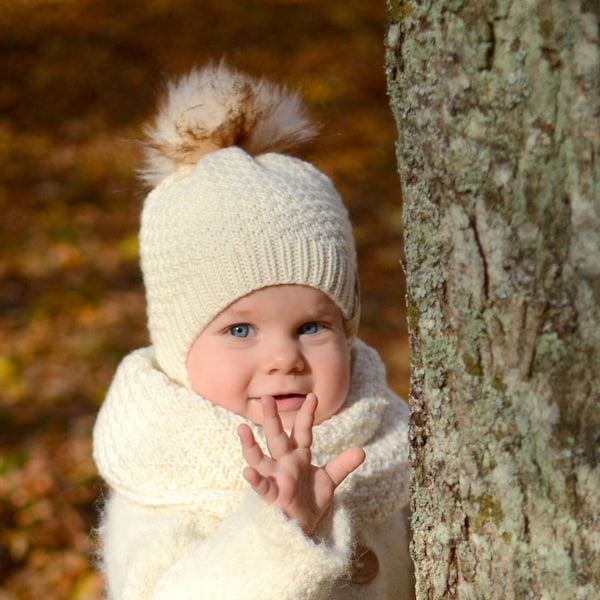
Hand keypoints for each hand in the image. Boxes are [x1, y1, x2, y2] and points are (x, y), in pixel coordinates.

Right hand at [237, 393, 364, 535]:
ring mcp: (276, 478)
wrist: (303, 528)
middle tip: (266, 398)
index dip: (306, 415)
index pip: (302, 431)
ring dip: (250, 445)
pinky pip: (262, 488)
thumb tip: (362, 450)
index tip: (312, 396)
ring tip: (242, 428)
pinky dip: (255, 480)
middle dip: (271, 418)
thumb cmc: (310, 501)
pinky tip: (247, 472)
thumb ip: (343, 464)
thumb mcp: (329, 480)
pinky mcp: (273, 497)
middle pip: (276, 437)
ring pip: (260, 459)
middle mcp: (284, 463)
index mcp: (298, 456)